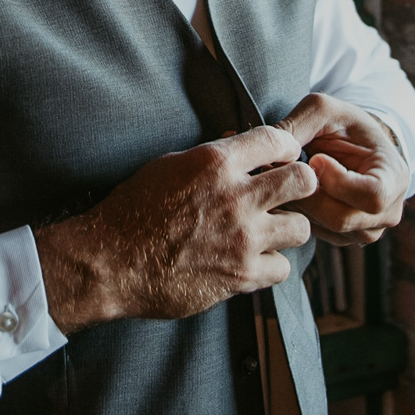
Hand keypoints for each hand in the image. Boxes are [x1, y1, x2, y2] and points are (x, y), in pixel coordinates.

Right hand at [33, 127, 316, 335]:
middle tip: (287, 195)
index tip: (283, 158)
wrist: (110, 262)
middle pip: (303, 181)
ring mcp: (243, 238)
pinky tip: (252, 262)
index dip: (286, 148)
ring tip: (269, 232)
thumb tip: (239, 146)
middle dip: (300, 185)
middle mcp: (236, 197)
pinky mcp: (242, 275)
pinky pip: (283, 268)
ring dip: (286, 229)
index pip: (277, 139)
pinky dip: (270, 266)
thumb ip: (210, 159)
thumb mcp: (168, 166)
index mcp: (215, 162)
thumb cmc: (132, 211)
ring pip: (301, 228)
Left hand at [276, 94, 408, 247]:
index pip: (372, 196)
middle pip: (342, 219)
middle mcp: (388, 212)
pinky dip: (300, 214)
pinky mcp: (345, 237)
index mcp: (394, 178)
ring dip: (300, 205)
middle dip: (307, 195)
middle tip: (287, 170)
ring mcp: (367, 229)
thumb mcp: (323, 109)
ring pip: (326, 229)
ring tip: (288, 178)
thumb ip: (298, 125)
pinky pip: (317, 234)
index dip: (337, 181)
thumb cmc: (343, 124)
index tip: (316, 158)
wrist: (352, 143)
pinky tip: (293, 192)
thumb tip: (273, 156)